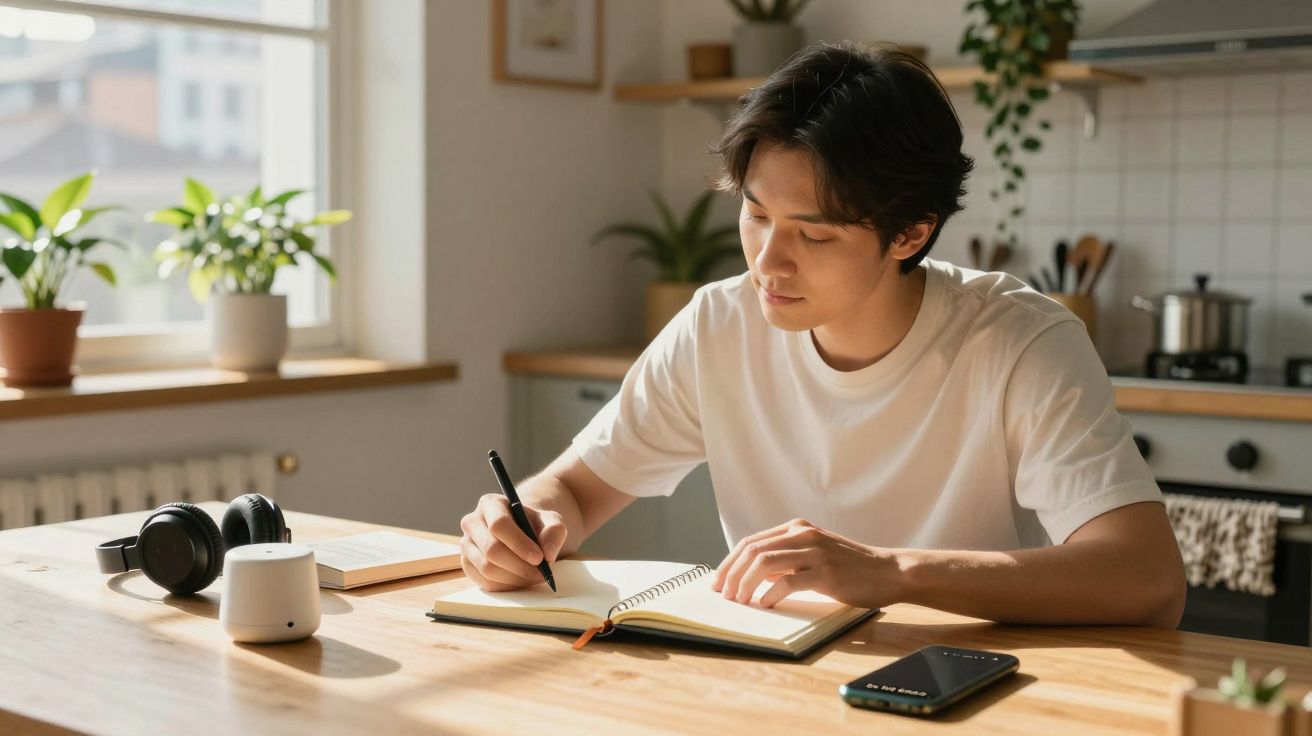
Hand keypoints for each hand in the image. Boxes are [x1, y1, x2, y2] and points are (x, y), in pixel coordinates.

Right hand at [459, 493, 566, 591]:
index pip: (499, 524)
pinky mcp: (466, 564)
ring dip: (515, 578)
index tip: (539, 558)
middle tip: (541, 574)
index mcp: (490, 504)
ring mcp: (465, 544)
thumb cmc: (534, 525)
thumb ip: (554, 532)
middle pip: (491, 549)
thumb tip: (547, 554)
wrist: (521, 533)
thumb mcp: (551, 521)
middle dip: (519, 566)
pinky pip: (484, 582)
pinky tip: (521, 580)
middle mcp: (472, 522)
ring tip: (534, 577)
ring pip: (487, 568)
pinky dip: (506, 586)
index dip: (519, 544)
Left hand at [711, 518, 905, 608]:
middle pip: (753, 550)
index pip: (751, 542)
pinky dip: (771, 594)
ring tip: (740, 601)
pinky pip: (788, 582)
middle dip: (731, 574)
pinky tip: (765, 605)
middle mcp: (803, 534)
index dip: (730, 562)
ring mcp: (815, 551)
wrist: (889, 571)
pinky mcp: (826, 572)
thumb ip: (786, 561)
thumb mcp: (814, 556)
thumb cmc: (851, 568)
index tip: (718, 582)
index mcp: (797, 528)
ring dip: (746, 584)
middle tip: (724, 595)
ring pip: (765, 563)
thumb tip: (752, 575)